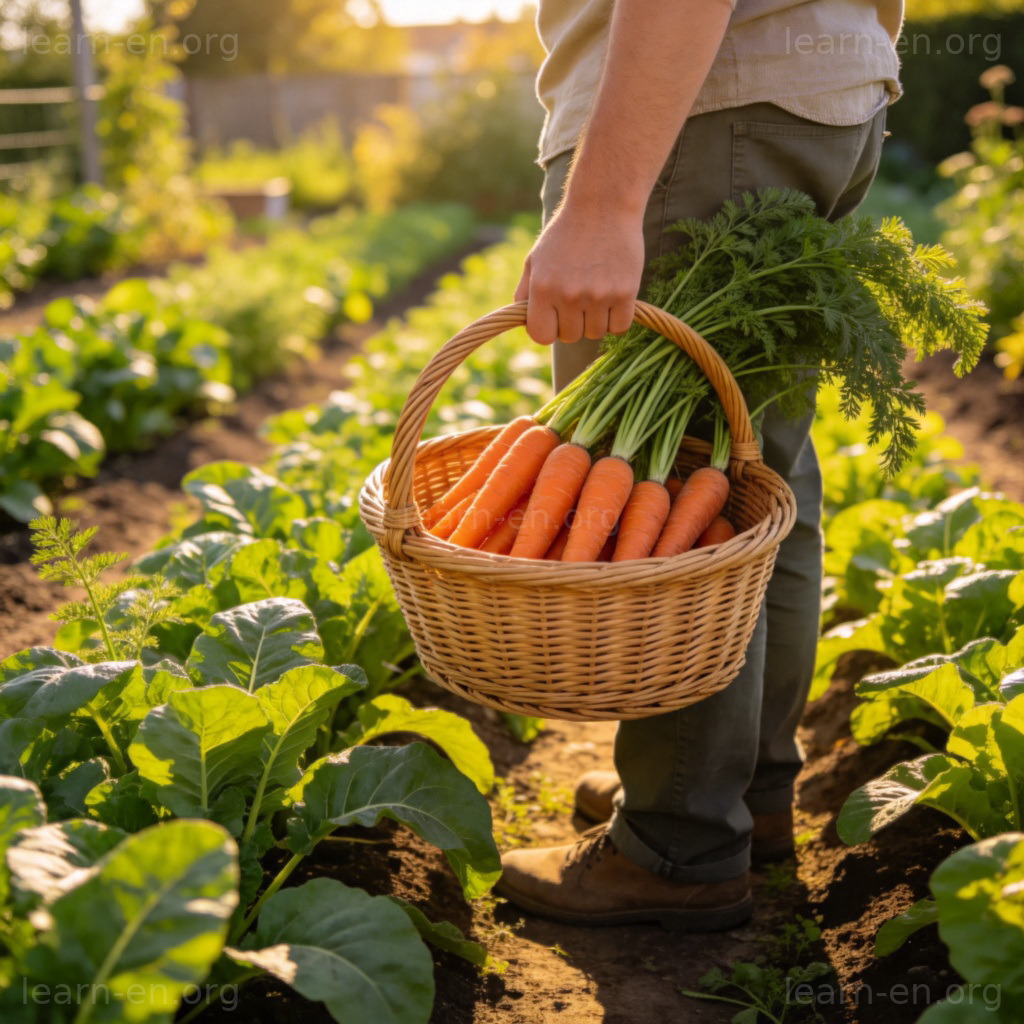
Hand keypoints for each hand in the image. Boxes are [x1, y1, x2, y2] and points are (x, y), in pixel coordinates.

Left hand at [514, 203, 644, 344]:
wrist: (603, 205)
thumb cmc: (566, 233)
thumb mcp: (536, 258)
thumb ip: (525, 292)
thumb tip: (522, 320)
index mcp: (543, 288)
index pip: (541, 336)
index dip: (548, 329)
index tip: (555, 318)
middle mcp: (568, 295)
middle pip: (571, 337)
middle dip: (573, 323)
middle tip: (579, 299)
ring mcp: (598, 295)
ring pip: (596, 333)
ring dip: (596, 320)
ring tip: (597, 293)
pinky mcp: (625, 293)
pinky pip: (619, 327)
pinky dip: (617, 318)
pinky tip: (614, 298)